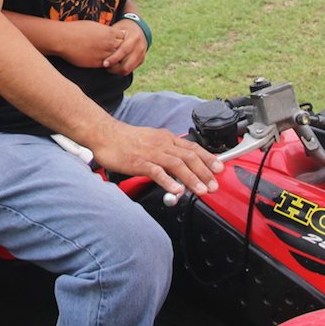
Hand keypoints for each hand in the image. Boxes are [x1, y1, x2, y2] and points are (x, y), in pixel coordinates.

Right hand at [55, 19, 127, 67]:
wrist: (64, 39)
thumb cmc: (77, 29)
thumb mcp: (94, 25)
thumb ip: (105, 31)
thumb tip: (110, 33)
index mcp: (110, 32)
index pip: (124, 37)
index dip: (120, 38)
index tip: (116, 39)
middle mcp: (109, 44)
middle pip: (123, 48)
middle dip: (119, 48)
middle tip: (116, 49)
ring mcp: (104, 55)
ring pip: (116, 58)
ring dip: (114, 57)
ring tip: (110, 56)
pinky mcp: (97, 64)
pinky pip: (107, 65)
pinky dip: (106, 63)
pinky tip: (101, 60)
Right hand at [90, 122, 223, 198]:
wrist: (105, 134)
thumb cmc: (126, 140)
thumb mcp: (151, 141)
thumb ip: (166, 153)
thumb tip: (179, 166)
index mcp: (166, 138)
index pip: (192, 147)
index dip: (208, 158)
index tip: (219, 168)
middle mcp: (162, 144)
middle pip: (189, 157)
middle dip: (205, 172)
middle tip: (214, 185)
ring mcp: (151, 153)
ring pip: (177, 164)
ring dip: (192, 178)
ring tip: (201, 190)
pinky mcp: (139, 162)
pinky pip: (156, 172)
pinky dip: (168, 182)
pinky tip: (176, 190)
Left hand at [103, 19, 147, 74]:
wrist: (139, 29)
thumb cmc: (124, 28)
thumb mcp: (118, 28)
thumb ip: (112, 35)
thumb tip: (98, 41)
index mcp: (134, 38)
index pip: (123, 51)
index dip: (113, 58)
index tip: (104, 63)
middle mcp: (140, 47)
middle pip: (127, 64)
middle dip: (115, 68)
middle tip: (105, 66)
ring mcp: (142, 55)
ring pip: (128, 69)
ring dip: (118, 70)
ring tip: (109, 67)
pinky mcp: (141, 60)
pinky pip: (131, 69)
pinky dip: (122, 70)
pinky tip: (115, 66)